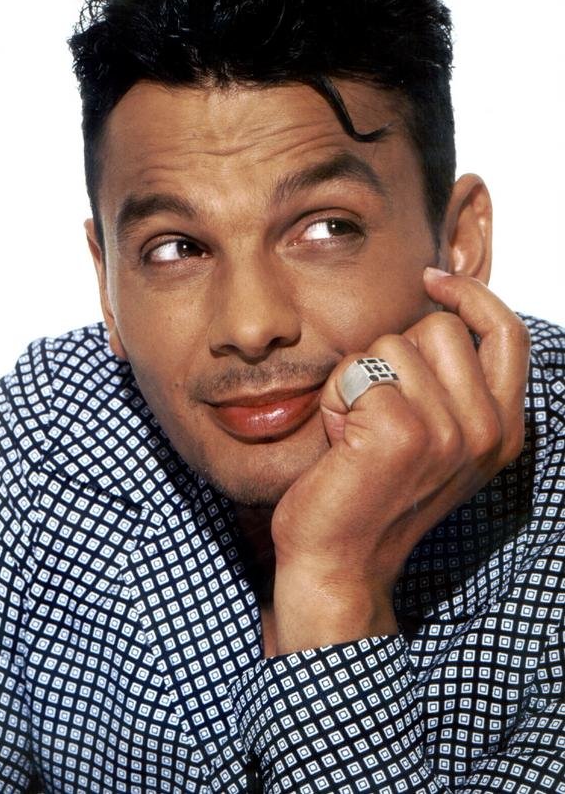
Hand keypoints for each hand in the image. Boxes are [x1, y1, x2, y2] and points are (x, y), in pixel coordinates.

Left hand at [269, 269, 529, 653]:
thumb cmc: (373, 493)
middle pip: (437, 327)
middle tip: (376, 413)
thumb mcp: (435, 440)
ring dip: (358, 379)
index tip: (432, 280)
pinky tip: (337, 442)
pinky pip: (356, 370)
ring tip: (356, 432)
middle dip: (392, 354)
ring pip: (390, 343)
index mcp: (502, 431)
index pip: (508, 333)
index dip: (472, 296)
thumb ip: (453, 385)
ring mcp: (448, 433)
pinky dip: (334, 399)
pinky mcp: (401, 432)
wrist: (340, 562)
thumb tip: (441, 308)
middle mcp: (486, 431)